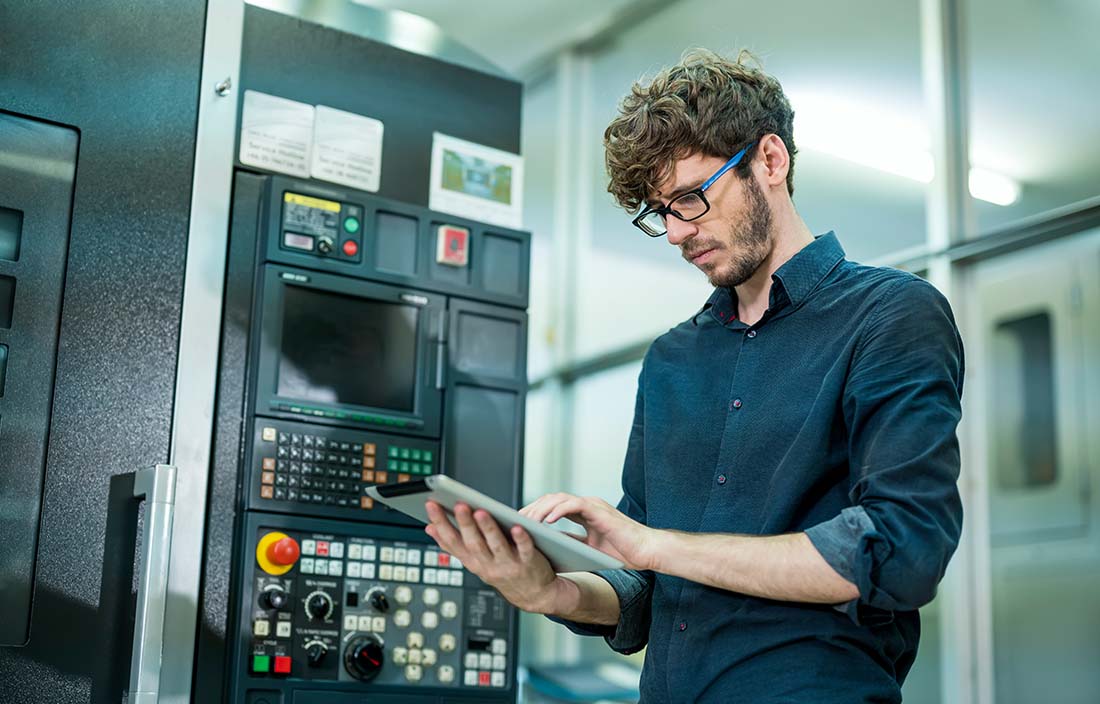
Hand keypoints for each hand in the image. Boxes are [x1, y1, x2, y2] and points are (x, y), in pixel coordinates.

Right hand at [423, 500, 570, 613]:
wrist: (533, 595)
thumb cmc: (502, 572)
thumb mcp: (474, 562)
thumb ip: (454, 545)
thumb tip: (429, 528)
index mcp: (473, 562)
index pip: (452, 542)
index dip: (441, 525)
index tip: (431, 505)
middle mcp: (488, 565)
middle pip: (474, 544)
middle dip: (465, 524)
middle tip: (458, 505)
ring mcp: (508, 565)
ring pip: (497, 546)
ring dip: (488, 529)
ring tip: (481, 511)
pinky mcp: (529, 562)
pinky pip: (525, 549)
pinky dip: (521, 539)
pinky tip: (517, 526)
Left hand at [519, 493, 659, 570]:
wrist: (647, 552)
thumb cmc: (623, 552)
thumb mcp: (589, 548)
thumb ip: (572, 541)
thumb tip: (550, 546)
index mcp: (584, 512)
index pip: (553, 506)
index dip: (535, 512)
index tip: (520, 523)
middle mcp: (586, 505)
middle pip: (551, 499)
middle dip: (532, 509)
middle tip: (516, 521)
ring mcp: (593, 505)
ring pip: (559, 499)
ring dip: (541, 509)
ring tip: (527, 522)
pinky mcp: (599, 511)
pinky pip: (574, 505)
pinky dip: (558, 511)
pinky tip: (547, 522)